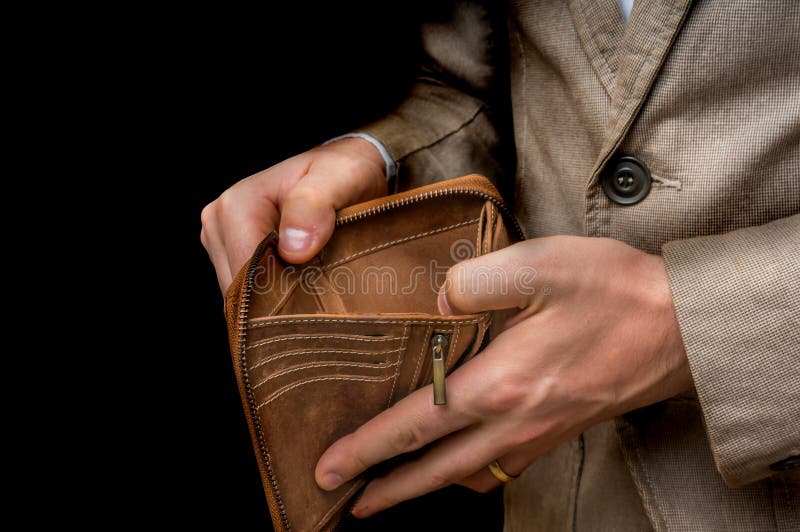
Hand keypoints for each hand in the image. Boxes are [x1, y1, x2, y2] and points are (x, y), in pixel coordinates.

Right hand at [201, 137, 386, 291]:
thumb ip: (315, 204)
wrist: (344, 171)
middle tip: (322, 296)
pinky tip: (302, 289)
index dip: (282, 294)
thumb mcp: (341, 177)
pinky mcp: (232, 256)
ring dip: (278, 302)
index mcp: (236, 205)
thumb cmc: (344, 171)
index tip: (318, 297)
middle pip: (241, 290)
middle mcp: (219, 224)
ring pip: (244, 297)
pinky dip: (275, 298)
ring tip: (314, 289)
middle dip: (279, 302)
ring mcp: (222, 242)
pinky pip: (249, 293)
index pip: (247, 274)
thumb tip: (293, 249)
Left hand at [315, 236, 691, 517]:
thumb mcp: (539, 264)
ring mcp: (538, 433)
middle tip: (346, 500)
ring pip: (467, 476)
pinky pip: (499, 468)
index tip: (330, 468)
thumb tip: (436, 301)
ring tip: (392, 488)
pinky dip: (465, 476)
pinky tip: (458, 463)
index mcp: (501, 383)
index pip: (415, 426)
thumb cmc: (614, 293)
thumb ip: (473, 279)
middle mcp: (514, 421)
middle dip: (385, 489)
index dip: (366, 449)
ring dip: (423, 487)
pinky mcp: (557, 430)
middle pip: (435, 470)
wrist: (683, 326)